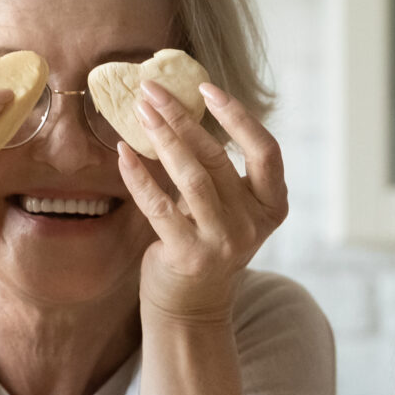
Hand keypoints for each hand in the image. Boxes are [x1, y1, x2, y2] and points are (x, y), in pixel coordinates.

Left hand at [123, 82, 288, 322]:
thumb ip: (221, 170)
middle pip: (218, 158)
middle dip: (182, 118)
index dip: (238, 117)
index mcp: (271, 206)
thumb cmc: (208, 243)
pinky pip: (159, 206)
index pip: (266, 151)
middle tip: (153, 89)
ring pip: (192, 177)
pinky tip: (123, 152)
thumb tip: (182, 109)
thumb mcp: (229, 208)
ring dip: (163, 138)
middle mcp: (253, 224)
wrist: (192, 306)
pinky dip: (139, 176)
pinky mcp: (189, 255)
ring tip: (140, 111)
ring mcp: (223, 241)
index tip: (206, 89)